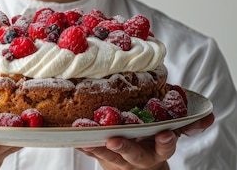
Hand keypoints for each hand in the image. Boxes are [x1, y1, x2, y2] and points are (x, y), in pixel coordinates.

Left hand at [78, 113, 214, 169]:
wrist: (137, 166)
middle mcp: (139, 155)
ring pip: (108, 155)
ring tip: (85, 139)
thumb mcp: (170, 131)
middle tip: (114, 139)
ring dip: (96, 147)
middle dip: (125, 147)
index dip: (164, 141)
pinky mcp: (102, 156)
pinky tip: (73, 138)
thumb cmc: (152, 139)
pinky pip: (91, 152)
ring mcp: (119, 158)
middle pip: (133, 154)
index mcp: (157, 147)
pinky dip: (82, 145)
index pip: (164, 146)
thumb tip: (208, 118)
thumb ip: (187, 124)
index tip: (164, 134)